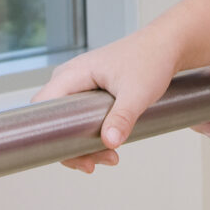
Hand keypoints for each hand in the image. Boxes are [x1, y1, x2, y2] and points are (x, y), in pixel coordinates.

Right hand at [31, 30, 182, 172]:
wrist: (166, 46)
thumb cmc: (150, 60)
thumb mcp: (137, 93)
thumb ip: (122, 117)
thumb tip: (109, 141)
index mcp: (73, 74)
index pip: (42, 108)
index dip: (49, 134)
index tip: (70, 153)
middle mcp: (70, 78)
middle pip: (54, 120)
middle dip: (70, 146)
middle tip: (93, 163)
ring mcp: (79, 85)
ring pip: (68, 121)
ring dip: (83, 144)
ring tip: (110, 157)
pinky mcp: (90, 91)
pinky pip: (80, 117)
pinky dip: (91, 134)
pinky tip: (107, 147)